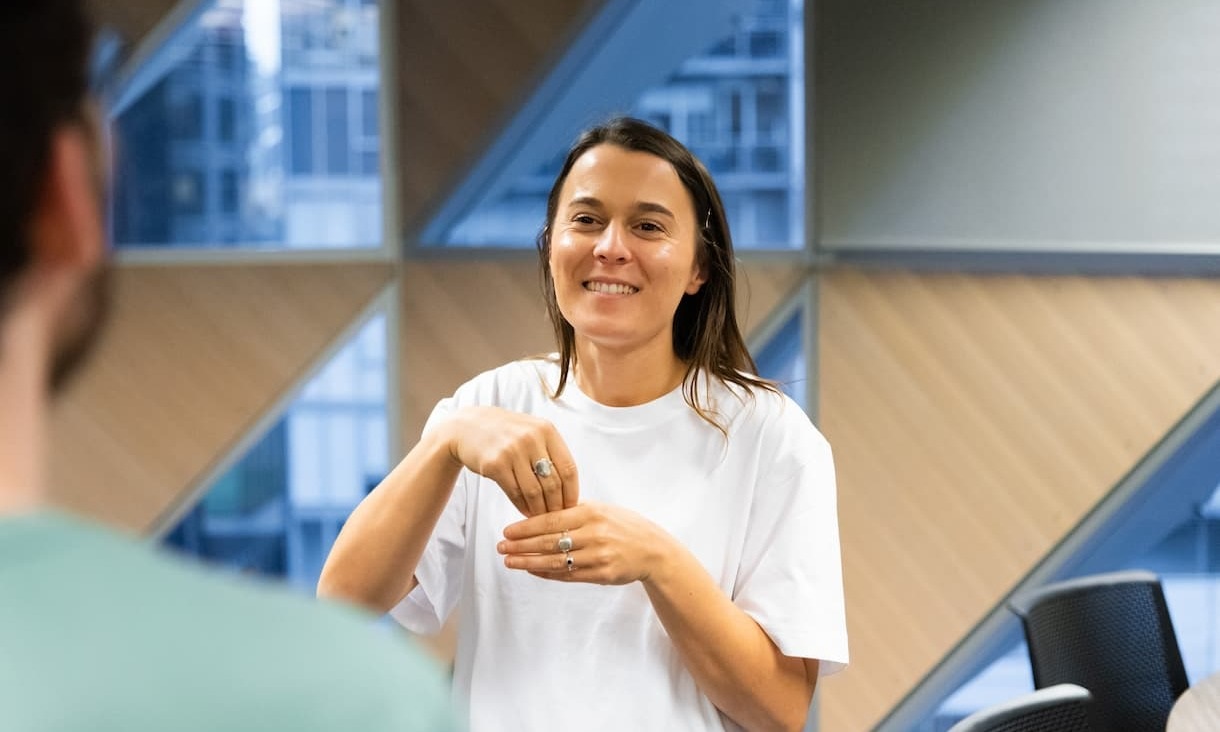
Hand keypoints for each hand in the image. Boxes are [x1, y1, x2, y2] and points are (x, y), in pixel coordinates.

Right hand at [442, 406, 577, 515]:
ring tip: (541, 518)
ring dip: (539, 510)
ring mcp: (512, 451)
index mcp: (546, 430)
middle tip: (557, 518)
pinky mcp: (495, 464)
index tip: (572, 506)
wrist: (467, 427)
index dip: (572, 491)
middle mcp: (531, 438)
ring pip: (534, 491)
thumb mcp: (532, 431)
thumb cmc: (505, 433)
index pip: (568, 468)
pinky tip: (526, 512)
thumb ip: (551, 451)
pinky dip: (522, 507)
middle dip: (556, 505)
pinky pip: (515, 493)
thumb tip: (570, 488)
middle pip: (553, 483)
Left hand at [496, 502, 677, 584]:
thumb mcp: (602, 509)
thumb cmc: (624, 526)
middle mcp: (594, 534)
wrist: (653, 550)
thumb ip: (574, 511)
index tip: (507, 531)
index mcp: (591, 513)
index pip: (551, 520)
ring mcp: (598, 556)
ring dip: (529, 562)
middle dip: (521, 545)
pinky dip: (548, 573)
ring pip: (556, 561)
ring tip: (510, 561)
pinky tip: (532, 571)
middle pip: (549, 541)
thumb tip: (541, 513)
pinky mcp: (601, 575)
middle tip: (501, 547)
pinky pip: (568, 575)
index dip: (526, 527)